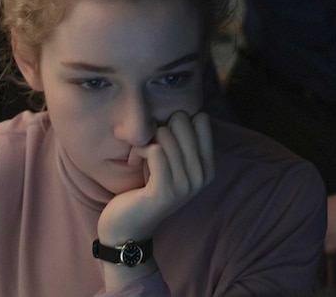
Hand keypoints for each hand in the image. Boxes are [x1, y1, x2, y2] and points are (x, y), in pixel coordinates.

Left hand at [98, 110, 215, 245]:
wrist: (128, 226)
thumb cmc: (146, 187)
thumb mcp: (170, 163)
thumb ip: (181, 141)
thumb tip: (181, 109)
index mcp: (207, 167)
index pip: (202, 119)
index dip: (177, 121)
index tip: (164, 139)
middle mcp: (201, 176)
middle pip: (182, 120)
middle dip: (159, 127)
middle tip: (149, 147)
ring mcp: (186, 185)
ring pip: (165, 134)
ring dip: (145, 141)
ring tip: (139, 157)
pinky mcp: (166, 190)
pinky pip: (154, 150)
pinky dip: (138, 151)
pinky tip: (133, 163)